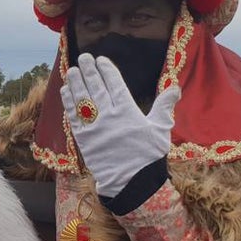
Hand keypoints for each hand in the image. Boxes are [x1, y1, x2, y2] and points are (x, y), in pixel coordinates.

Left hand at [61, 53, 178, 197]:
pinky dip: (68, 103)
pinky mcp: (83, 139)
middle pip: (97, 88)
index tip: (101, 60)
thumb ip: (164, 107)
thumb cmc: (148, 157)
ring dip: (76, 83)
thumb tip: (175, 88)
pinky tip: (65, 92)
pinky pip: (73, 117)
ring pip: (82, 100)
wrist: (130, 182)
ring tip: (72, 70)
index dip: (106, 70)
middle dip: (89, 71)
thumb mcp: (160, 130)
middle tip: (83, 58)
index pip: (115, 84)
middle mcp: (109, 116)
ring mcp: (94, 128)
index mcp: (128, 112)